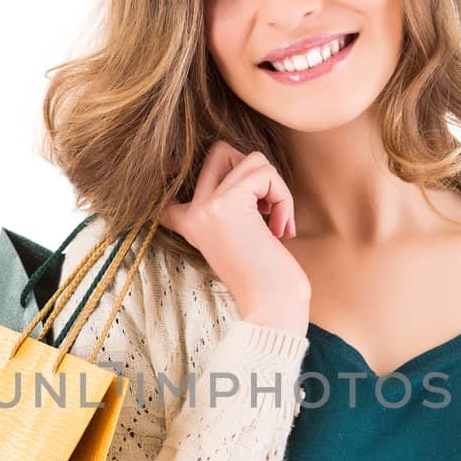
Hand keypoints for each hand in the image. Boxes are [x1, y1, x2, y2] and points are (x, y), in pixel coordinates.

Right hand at [159, 142, 310, 332]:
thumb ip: (229, 203)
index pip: (177, 172)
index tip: (205, 179)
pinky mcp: (228, 203)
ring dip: (276, 188)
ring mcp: (206, 206)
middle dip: (256, 174)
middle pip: (221, 152)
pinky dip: (283, 196)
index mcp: (188, 221)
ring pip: (250, 159)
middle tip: (266, 209)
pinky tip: (281, 229)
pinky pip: (265, 173)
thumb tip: (239, 159)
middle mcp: (191, 211)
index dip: (203, 165)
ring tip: (277, 222)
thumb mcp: (237, 236)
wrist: (270, 308)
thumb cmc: (265, 277)